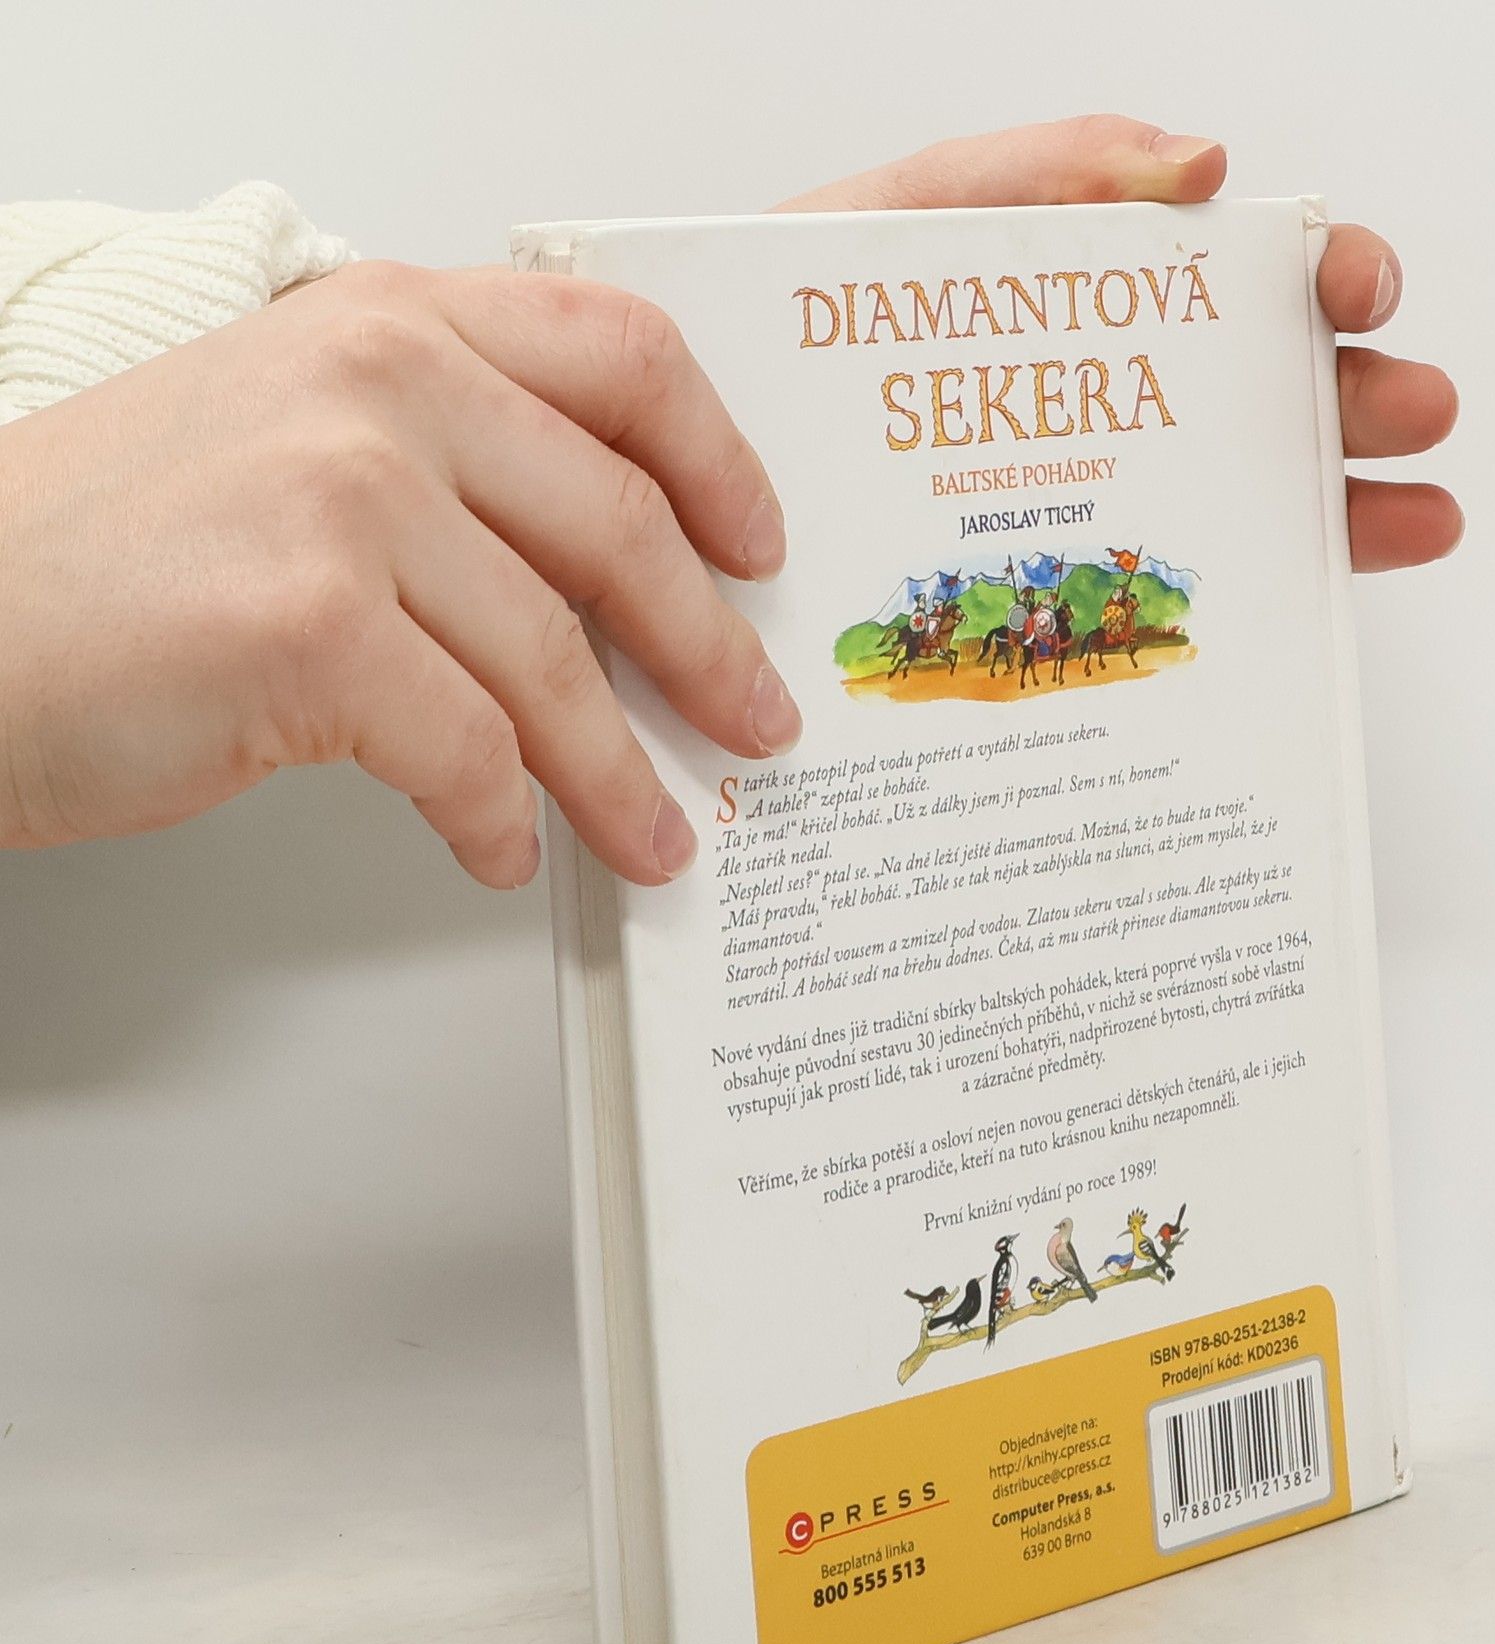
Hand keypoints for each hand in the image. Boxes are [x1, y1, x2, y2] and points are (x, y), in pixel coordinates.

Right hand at [0, 264, 796, 885]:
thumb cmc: (113, 551)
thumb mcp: (293, 434)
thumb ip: (449, 459)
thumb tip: (610, 581)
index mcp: (390, 320)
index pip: (618, 353)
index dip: (716, 460)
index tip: (758, 547)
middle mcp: (378, 384)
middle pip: (619, 524)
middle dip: (707, 650)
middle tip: (754, 723)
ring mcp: (344, 498)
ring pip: (554, 660)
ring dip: (619, 774)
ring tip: (657, 835)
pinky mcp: (311, 627)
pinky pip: (469, 750)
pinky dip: (502, 819)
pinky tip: (503, 849)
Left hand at [780, 115, 1460, 571]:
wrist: (672, 452)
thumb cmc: (785, 322)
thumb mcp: (906, 219)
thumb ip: (1043, 174)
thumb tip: (1200, 166)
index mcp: (1077, 305)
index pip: (1228, 283)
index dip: (1311, 278)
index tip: (1355, 293)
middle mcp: (1090, 404)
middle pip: (1254, 397)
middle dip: (1353, 401)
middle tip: (1413, 411)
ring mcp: (1066, 502)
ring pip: (1230, 502)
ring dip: (1336, 504)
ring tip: (1413, 517)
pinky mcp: (1030, 595)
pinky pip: (1144, 602)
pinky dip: (1235, 608)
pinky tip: (1308, 605)